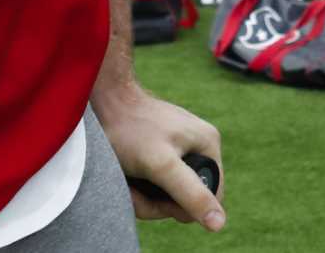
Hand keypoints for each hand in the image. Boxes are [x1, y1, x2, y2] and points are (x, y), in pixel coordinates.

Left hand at [94, 82, 225, 230]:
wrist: (104, 102)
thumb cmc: (130, 129)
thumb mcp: (161, 165)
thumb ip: (190, 193)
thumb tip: (220, 223)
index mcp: (209, 144)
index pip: (212, 197)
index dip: (184, 207)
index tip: (156, 197)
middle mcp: (198, 144)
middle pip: (187, 196)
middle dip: (158, 201)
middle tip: (134, 189)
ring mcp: (180, 146)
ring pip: (168, 191)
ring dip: (144, 195)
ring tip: (126, 182)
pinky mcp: (161, 149)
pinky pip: (156, 180)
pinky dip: (139, 185)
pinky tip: (126, 176)